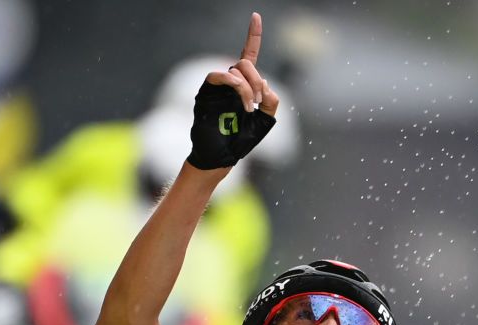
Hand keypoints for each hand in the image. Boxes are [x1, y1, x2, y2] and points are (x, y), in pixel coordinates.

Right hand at [186, 13, 279, 169]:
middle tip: (256, 102)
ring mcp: (217, 86)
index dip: (253, 36)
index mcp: (244, 85)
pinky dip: (236, 86)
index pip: (249, 55)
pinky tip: (242, 102)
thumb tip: (264, 82)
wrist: (222, 155)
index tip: (256, 16)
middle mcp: (230, 81)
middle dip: (256, 80)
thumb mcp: (265, 119)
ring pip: (236, 70)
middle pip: (246, 62)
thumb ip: (271, 100)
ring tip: (248, 107)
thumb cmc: (241, 140)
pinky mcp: (206, 92)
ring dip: (247, 88)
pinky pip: (220, 76)